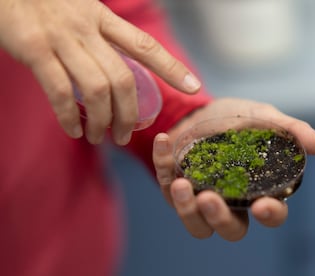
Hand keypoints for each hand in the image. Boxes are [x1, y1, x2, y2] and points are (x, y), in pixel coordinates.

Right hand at [0, 0, 200, 144]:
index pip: (146, 46)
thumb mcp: (81, 12)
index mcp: (103, 18)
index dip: (172, 67)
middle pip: (123, 79)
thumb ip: (101, 37)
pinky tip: (74, 131)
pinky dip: (70, 117)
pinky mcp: (34, 49)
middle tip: (125, 135)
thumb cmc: (46, 4)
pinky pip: (60, 92)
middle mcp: (87, 28)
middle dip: (129, 113)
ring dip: (103, 121)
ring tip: (101, 138)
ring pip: (97, 89)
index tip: (194, 86)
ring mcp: (61, 38)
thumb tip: (119, 74)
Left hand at [153, 98, 314, 240]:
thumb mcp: (265, 119)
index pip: (271, 213)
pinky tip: (164, 141)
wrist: (203, 110)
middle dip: (220, 219)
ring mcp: (202, 198)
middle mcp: (231, 201)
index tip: (263, 206)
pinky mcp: (175, 188)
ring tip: (181, 184)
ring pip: (197, 225)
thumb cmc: (239, 119)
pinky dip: (162, 166)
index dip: (270, 215)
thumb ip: (291, 131)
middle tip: (210, 199)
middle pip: (231, 229)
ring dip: (186, 210)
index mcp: (258, 190)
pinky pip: (167, 188)